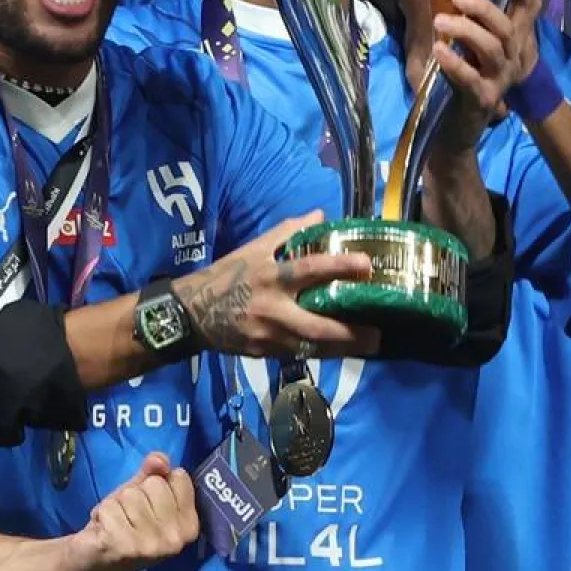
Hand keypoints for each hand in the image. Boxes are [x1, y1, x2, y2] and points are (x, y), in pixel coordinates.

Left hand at [62, 452, 198, 570]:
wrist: (94, 561)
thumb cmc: (123, 524)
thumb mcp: (141, 493)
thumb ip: (153, 472)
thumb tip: (159, 459)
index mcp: (189, 525)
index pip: (179, 476)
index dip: (158, 483)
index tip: (149, 504)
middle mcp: (176, 538)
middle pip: (155, 484)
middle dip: (136, 494)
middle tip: (128, 517)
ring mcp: (151, 545)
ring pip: (131, 495)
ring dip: (116, 505)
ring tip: (116, 523)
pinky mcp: (125, 547)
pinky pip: (110, 507)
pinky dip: (102, 514)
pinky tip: (104, 531)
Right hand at [175, 212, 381, 358]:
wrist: (192, 312)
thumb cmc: (226, 275)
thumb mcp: (252, 248)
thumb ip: (288, 232)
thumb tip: (320, 216)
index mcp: (270, 276)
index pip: (309, 269)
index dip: (339, 266)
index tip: (367, 265)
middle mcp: (272, 308)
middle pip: (316, 326)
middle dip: (350, 333)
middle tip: (378, 333)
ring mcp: (268, 335)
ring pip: (312, 348)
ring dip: (343, 349)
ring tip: (369, 346)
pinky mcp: (264, 353)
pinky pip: (300, 354)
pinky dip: (322, 353)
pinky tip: (340, 350)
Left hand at [431, 0, 543, 152]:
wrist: (464, 121)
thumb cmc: (469, 71)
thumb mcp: (476, 40)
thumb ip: (477, 13)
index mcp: (513, 38)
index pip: (529, 4)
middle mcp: (512, 56)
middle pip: (506, 27)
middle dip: (483, 8)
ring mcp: (500, 77)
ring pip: (491, 50)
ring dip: (466, 32)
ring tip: (441, 21)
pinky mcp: (483, 98)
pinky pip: (471, 79)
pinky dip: (455, 64)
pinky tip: (439, 50)